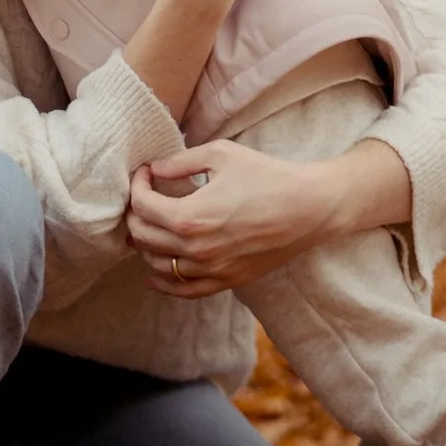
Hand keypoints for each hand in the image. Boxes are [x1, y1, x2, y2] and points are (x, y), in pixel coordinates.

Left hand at [125, 137, 408, 297]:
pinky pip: (184, 291)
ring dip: (146, 245)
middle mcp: (196, 249)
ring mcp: (211, 269)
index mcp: (190, 216)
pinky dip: (164, 283)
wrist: (309, 207)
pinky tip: (155, 273)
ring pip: (157, 266)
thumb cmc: (267, 175)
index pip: (142, 206)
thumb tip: (155, 170)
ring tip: (152, 224)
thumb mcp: (221, 154)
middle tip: (144, 196)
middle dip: (136, 213)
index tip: (145, 173)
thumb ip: (181, 162)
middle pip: (143, 237)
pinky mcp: (227, 280)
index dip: (137, 186)